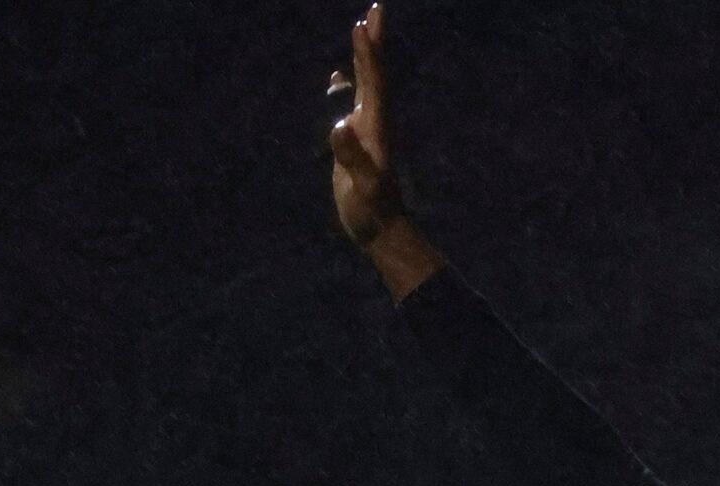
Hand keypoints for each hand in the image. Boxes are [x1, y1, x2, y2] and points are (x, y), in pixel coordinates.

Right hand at [328, 5, 409, 248]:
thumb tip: (340, 127)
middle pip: (376, 74)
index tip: (362, 27)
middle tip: (376, 9)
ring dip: (364, 56)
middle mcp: (376, 122)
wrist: (381, 229)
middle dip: (374, 42)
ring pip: (367, 84)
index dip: (367, 55)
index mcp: (378, 127)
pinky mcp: (359, 139)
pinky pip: (354, 102)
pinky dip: (348, 84)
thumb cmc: (372, 212)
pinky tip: (339, 74)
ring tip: (363, 28)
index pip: (374, 83)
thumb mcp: (363, 187)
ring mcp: (369, 129)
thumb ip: (353, 158)